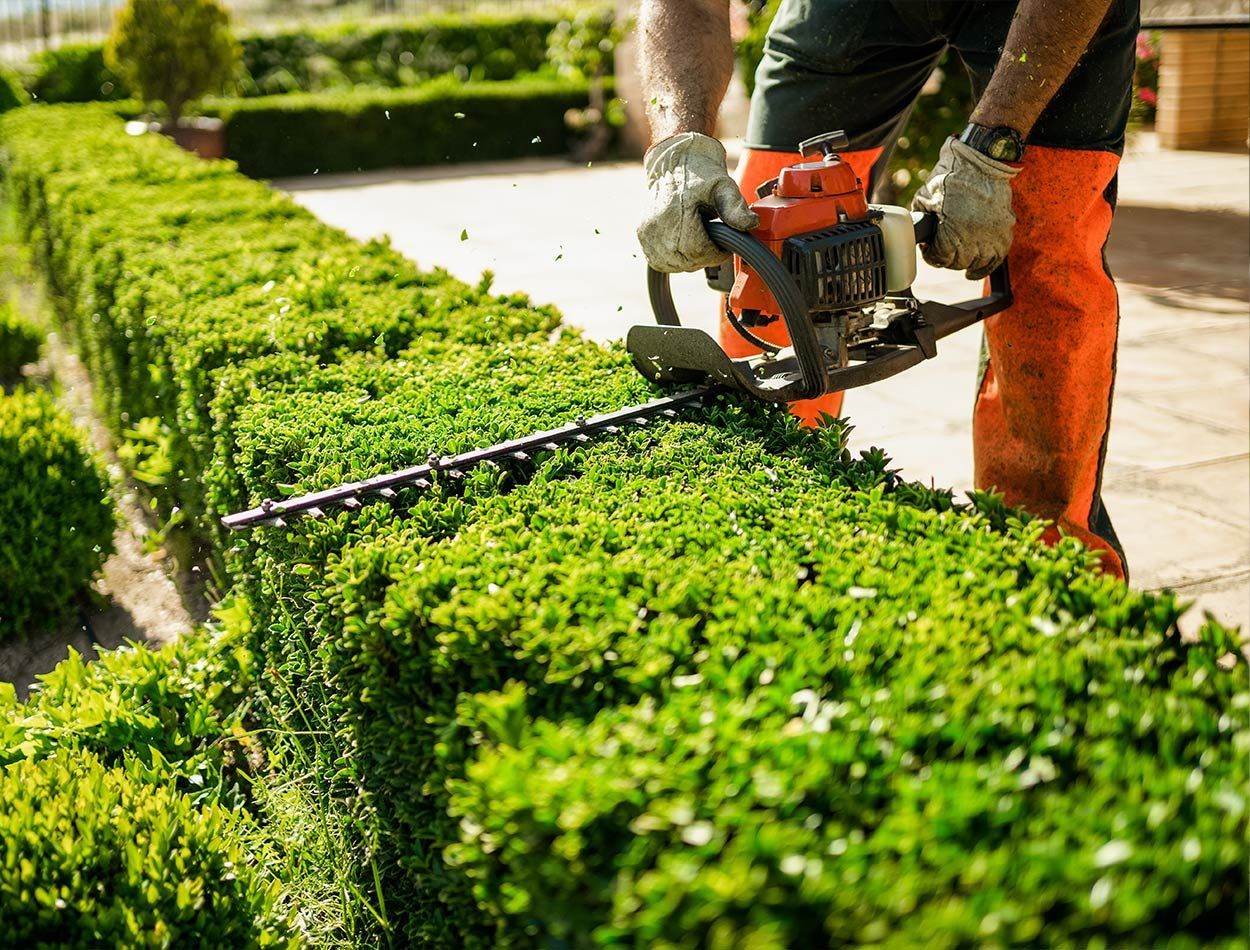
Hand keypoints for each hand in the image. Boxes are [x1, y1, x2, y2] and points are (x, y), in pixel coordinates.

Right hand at [637, 132, 759, 273]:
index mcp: (675, 213)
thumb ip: (736, 207)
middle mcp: (656, 225)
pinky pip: (660, 261)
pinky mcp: (642, 236)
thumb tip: (751, 224)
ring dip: (690, 260)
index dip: (715, 253)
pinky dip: (675, 259)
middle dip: (704, 257)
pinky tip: (685, 245)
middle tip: (713, 241)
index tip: (724, 245)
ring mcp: (647, 233)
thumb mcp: (723, 186)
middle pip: (685, 261)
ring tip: (699, 239)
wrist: (675, 161)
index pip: (697, 252)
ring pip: (673, 265)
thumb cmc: (701, 173)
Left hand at [912, 137, 1020, 280]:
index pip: (940, 258)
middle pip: (957, 263)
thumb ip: (919, 219)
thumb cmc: (952, 176)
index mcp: (953, 231)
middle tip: (942, 247)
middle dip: (946, 257)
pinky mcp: (1005, 230)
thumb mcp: (925, 197)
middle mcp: (974, 238)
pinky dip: (985, 267)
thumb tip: (917, 235)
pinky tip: (973, 272)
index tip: (928, 248)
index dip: (930, 255)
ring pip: (976, 263)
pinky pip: (996, 259)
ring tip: (957, 254)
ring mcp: (992, 235)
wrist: (982, 160)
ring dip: (964, 261)